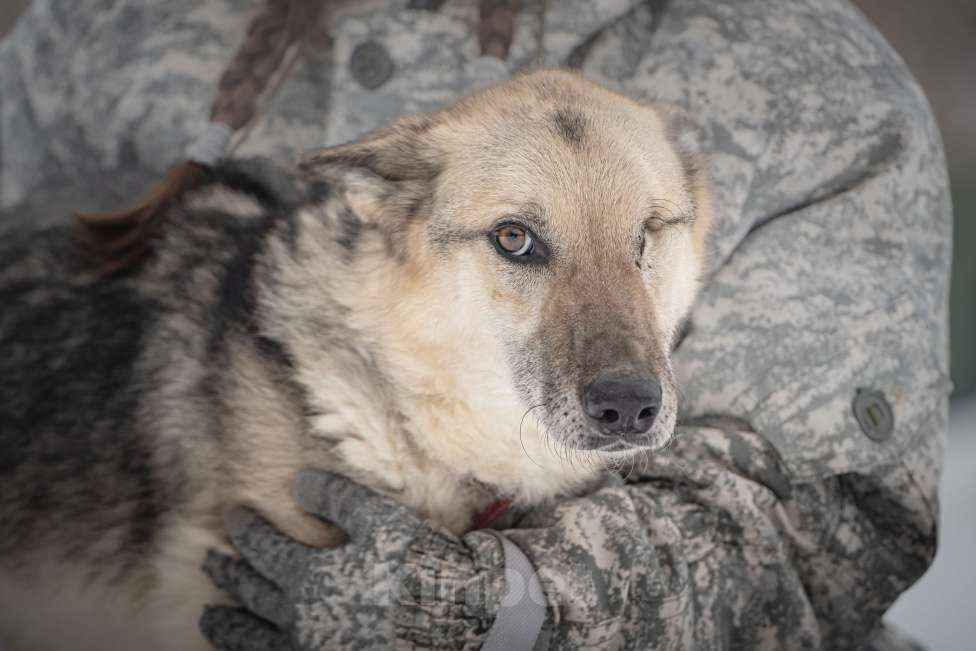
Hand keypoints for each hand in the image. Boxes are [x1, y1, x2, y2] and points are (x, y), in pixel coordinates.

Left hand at [200, 470, 504, 649]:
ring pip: (252, 636)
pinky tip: (249, 648)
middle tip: (212, 562)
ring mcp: (308, 646)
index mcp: (309, 574)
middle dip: (228, 572)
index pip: (263, 548)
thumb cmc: (416, 565)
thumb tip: (298, 484)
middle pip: (251, 591)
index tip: (235, 516)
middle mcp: (299, 614)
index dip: (246, 530)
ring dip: (227, 624)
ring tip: (212, 617)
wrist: (448, 617)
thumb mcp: (381, 519)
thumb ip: (336, 499)